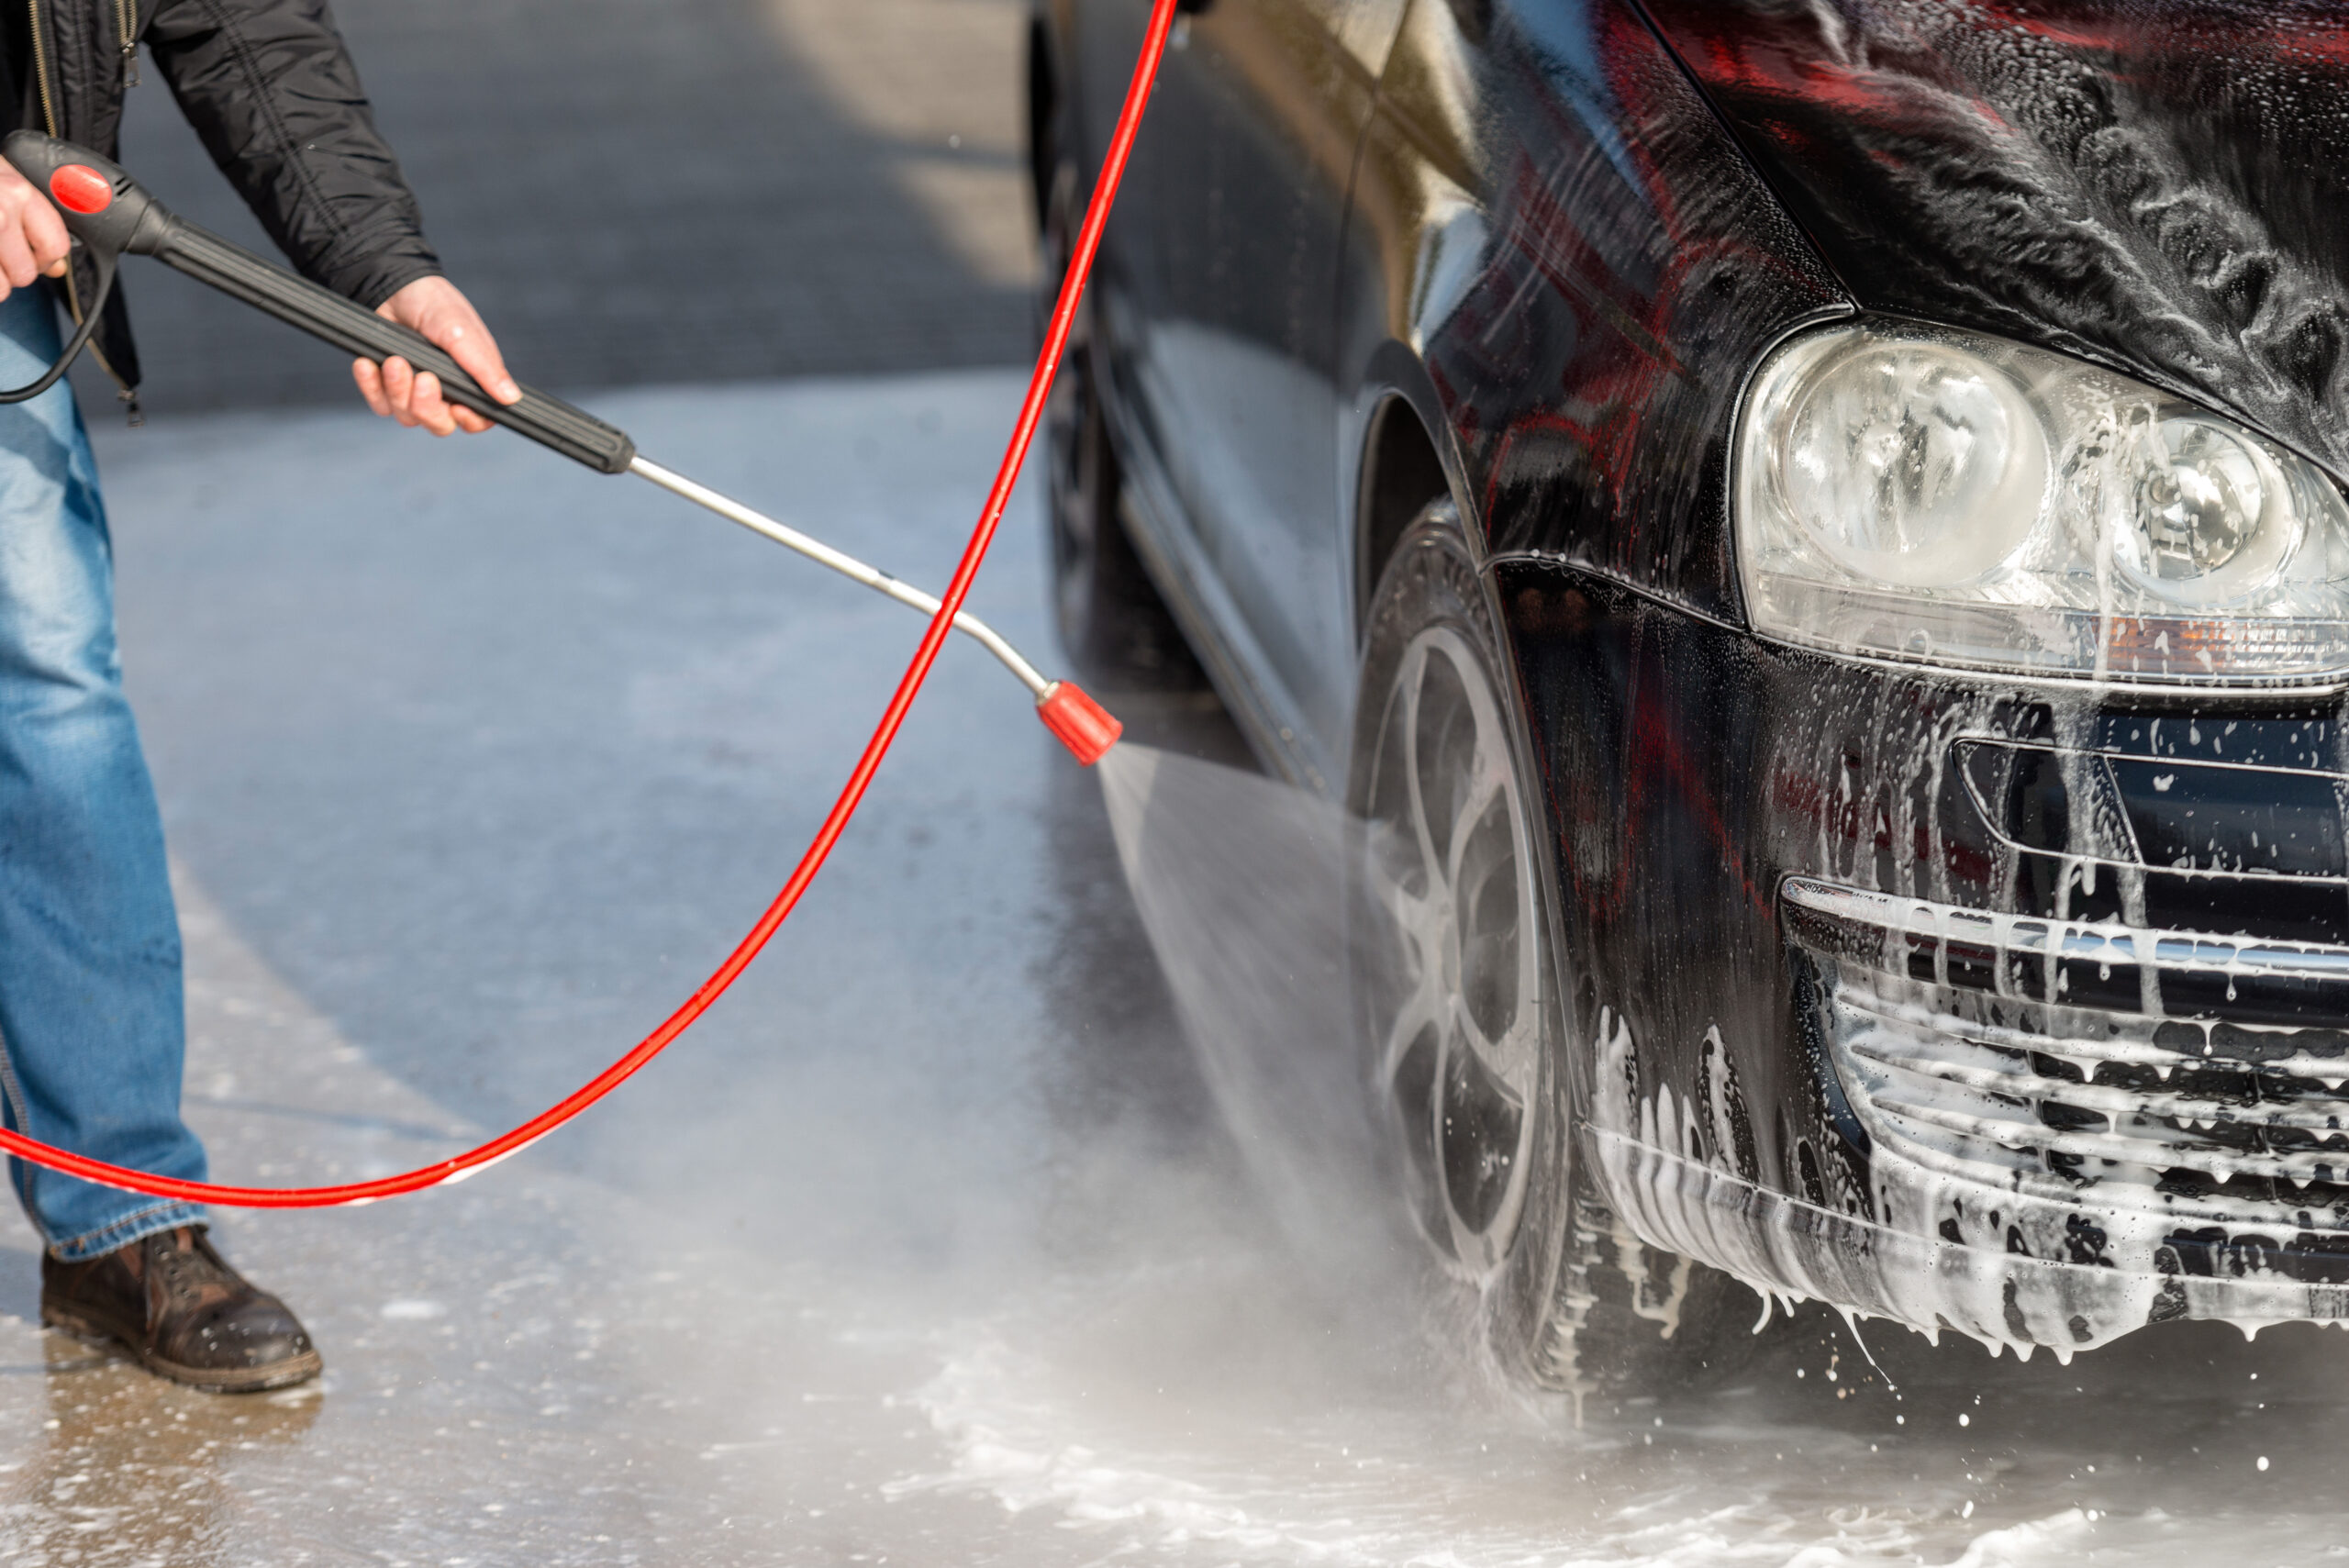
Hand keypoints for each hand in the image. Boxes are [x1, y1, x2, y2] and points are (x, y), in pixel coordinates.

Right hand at [0, 161, 70, 299]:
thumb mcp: (3, 180)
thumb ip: (33, 219)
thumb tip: (58, 268)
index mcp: (19, 192)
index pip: (56, 245)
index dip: (48, 260)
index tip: (35, 258)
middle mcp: (1, 210)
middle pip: (27, 273)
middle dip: (14, 270)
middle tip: (2, 254)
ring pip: (2, 287)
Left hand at [353, 276, 519, 435]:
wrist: (392, 287)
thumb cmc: (434, 304)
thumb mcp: (463, 333)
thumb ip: (484, 367)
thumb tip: (511, 397)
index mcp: (471, 381)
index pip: (478, 420)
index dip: (469, 421)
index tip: (458, 407)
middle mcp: (445, 391)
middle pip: (440, 425)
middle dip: (427, 406)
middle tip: (423, 377)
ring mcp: (413, 392)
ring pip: (407, 416)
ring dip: (398, 390)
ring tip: (394, 359)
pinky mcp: (386, 387)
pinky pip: (379, 404)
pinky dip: (372, 386)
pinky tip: (368, 364)